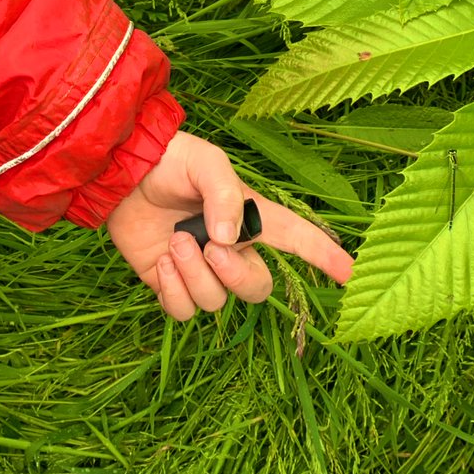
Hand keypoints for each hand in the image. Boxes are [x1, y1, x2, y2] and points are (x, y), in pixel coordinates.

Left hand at [106, 132, 353, 320]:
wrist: (120, 174)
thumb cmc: (170, 161)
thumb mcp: (205, 162)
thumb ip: (224, 195)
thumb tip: (229, 240)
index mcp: (249, 216)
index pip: (297, 240)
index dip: (325, 257)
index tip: (352, 275)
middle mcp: (230, 248)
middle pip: (258, 288)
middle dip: (236, 276)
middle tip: (211, 249)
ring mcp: (199, 270)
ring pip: (216, 302)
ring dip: (194, 275)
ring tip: (174, 243)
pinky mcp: (168, 284)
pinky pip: (182, 312)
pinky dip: (172, 291)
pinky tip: (161, 262)